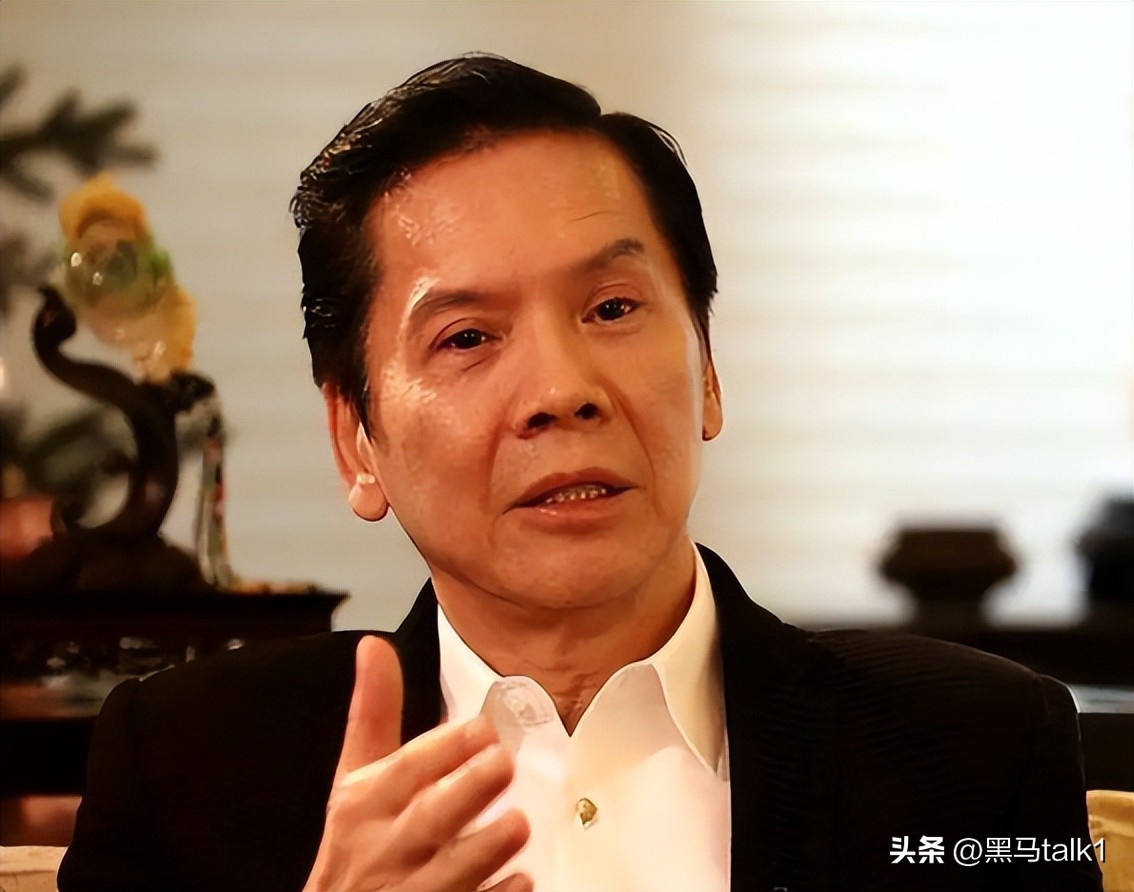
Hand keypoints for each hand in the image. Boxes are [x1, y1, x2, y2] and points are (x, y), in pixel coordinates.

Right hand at [303, 636, 530, 890]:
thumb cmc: (357, 843)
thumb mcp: (355, 777)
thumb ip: (374, 712)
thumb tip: (374, 646)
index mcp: (364, 805)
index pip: (403, 771)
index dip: (443, 749)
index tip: (481, 729)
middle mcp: (386, 849)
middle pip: (428, 819)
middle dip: (466, 791)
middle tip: (503, 764)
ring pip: (453, 871)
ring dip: (486, 846)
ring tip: (517, 823)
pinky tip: (521, 879)